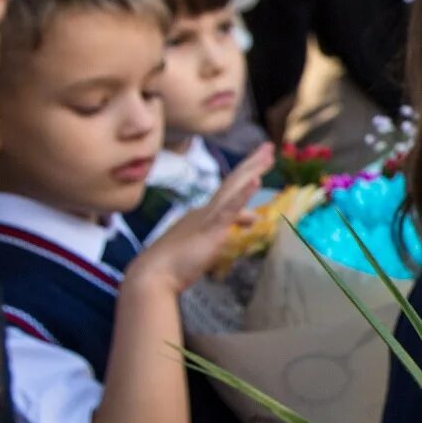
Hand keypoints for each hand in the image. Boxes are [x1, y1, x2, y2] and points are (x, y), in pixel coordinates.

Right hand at [126, 146, 272, 293]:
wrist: (152, 275)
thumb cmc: (174, 264)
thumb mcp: (205, 242)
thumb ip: (226, 228)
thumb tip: (252, 218)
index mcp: (203, 213)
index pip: (229, 192)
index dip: (246, 177)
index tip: (260, 165)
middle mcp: (206, 209)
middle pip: (233, 182)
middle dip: (252, 164)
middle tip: (269, 147)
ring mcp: (208, 217)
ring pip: (233, 188)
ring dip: (251, 170)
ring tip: (268, 154)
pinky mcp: (211, 228)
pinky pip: (230, 208)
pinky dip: (244, 193)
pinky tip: (257, 180)